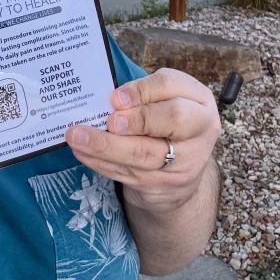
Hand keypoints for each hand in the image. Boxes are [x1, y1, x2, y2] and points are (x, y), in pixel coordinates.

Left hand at [65, 67, 220, 212]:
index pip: (176, 93)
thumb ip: (148, 92)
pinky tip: (82, 151)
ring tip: (76, 136)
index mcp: (202, 109)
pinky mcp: (160, 188)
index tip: (116, 98)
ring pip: (141, 156)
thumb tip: (117, 100)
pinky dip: (100, 162)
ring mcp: (181, 169)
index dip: (145, 94)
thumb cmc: (169, 118)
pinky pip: (126, 173)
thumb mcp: (168, 97)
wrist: (182, 168)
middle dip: (135, 121)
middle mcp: (198, 140)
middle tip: (107, 121)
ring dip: (104, 146)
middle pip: (168, 125)